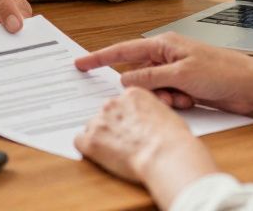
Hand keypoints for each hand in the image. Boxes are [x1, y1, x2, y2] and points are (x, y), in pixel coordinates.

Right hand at [75, 33, 252, 114]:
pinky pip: (166, 97)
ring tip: (184, 97)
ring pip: (151, 90)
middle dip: (146, 89)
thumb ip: (150, 78)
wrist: (251, 85)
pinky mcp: (184, 86)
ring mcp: (175, 72)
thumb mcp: (181, 75)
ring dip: (164, 98)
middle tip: (166, 94)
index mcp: (163, 45)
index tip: (81, 63)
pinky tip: (191, 100)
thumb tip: (125, 81)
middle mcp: (167, 56)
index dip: (100, 58)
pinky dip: (174, 102)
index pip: (123, 51)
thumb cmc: (222, 72)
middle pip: (139, 75)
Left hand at [75, 87, 216, 206]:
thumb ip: (150, 112)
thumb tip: (148, 120)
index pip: (120, 104)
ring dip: (101, 138)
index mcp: (131, 95)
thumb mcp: (166, 115)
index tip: (131, 129)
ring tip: (117, 153)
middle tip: (126, 143)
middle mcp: (112, 104)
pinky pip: (79, 141)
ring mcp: (99, 121)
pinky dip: (87, 149)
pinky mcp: (91, 141)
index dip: (126, 119)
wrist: (165, 154)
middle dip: (112, 128)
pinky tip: (99, 156)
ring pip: (92, 128)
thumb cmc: (173, 139)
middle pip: (105, 114)